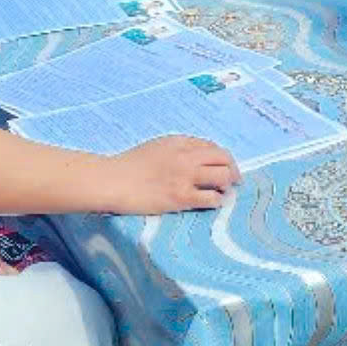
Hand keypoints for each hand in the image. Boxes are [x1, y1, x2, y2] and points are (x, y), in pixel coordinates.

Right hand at [104, 136, 240, 212]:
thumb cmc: (128, 165)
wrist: (113, 180)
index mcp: (180, 142)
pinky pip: (211, 198)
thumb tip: (196, 157)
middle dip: (233, 169)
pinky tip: (212, 203)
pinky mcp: (181, 197)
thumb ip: (177, 149)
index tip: (223, 166)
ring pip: (223, 177)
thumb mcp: (156, 147)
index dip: (222, 158)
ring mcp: (185, 177)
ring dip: (227, 185)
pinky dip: (217, 201)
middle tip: (233, 180)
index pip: (212, 147)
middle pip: (224, 159)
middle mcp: (187, 156)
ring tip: (222, 192)